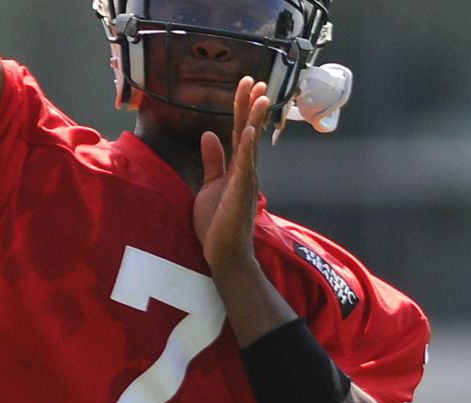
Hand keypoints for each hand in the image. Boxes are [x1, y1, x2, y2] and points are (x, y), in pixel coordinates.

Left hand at [193, 77, 268, 273]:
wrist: (224, 253)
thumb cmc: (218, 222)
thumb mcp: (211, 185)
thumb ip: (213, 160)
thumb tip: (209, 133)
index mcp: (238, 167)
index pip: (240, 130)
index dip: (242, 107)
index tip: (246, 84)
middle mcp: (246, 170)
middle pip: (249, 131)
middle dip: (251, 106)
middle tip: (256, 81)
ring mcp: (245, 181)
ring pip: (251, 145)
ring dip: (254, 121)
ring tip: (261, 97)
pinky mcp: (240, 194)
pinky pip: (245, 167)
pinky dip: (246, 149)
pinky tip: (247, 132)